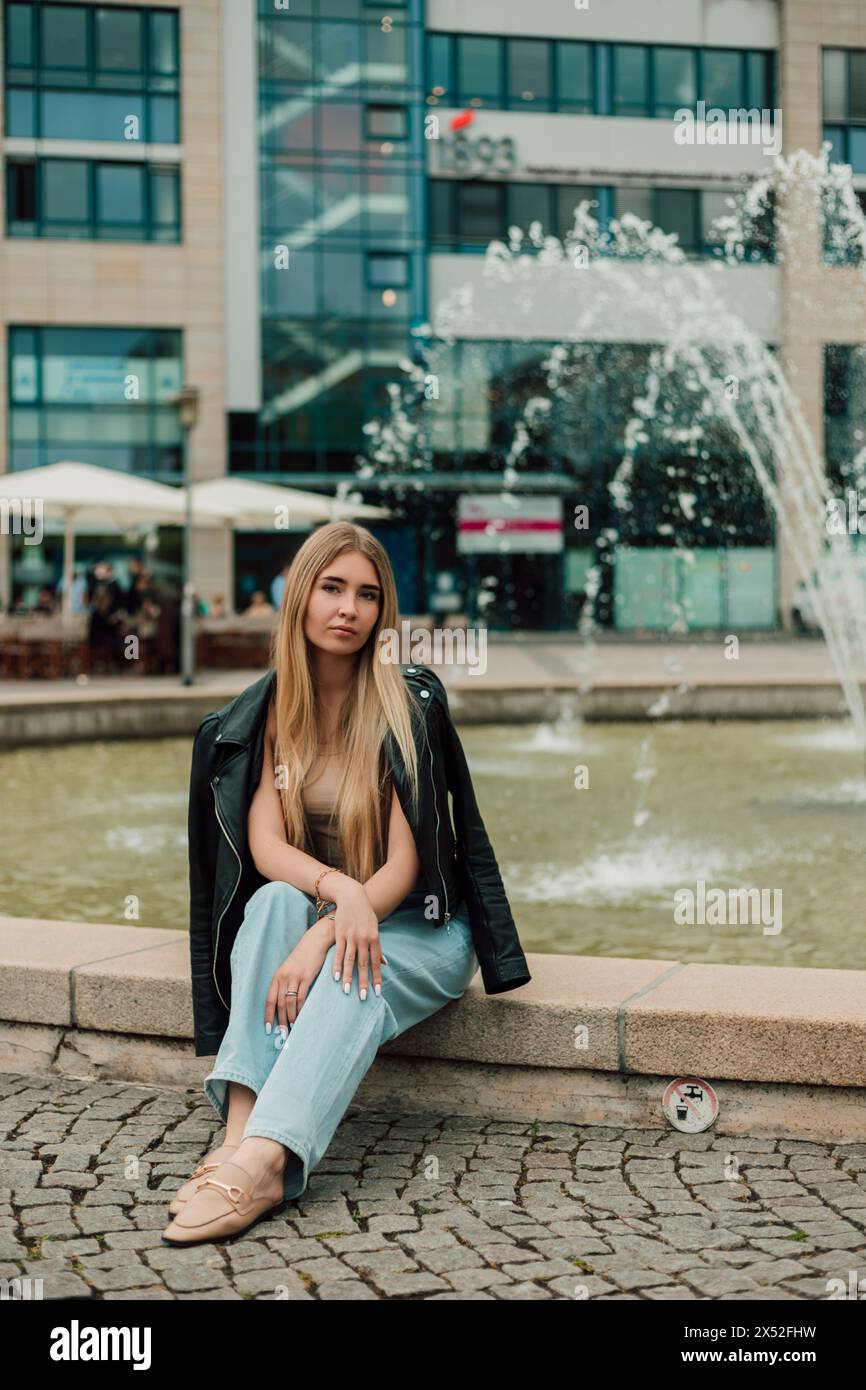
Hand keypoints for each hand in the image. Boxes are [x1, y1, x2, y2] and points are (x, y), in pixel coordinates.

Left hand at [264, 918, 333, 1038]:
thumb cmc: (303, 957)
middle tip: (283, 1034)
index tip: (269, 1029)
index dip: (269, 1016)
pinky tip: (301, 1016)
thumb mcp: (290, 969)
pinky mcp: (306, 977)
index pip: (269, 1000)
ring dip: (291, 1017)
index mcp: (277, 976)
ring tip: (294, 1028)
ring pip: (289, 1003)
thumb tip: (284, 1004)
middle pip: (279, 1004)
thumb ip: (286, 984)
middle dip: (280, 1021)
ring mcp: (294, 977)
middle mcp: (283, 977)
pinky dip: (300, 1009)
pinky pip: (301, 997)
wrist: (315, 941)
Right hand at [328, 881, 386, 1000]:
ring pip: (349, 961)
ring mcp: (351, 937)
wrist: (353, 897)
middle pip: (363, 965)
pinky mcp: (340, 935)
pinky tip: (335, 977)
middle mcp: (363, 940)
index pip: (376, 963)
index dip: (376, 978)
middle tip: (362, 998)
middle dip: (363, 982)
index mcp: (374, 939)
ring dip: (348, 977)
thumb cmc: (366, 915)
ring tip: (347, 992)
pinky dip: (336, 965)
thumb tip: (385, 964)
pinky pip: (338, 953)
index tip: (377, 992)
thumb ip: (378, 948)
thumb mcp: (375, 929)